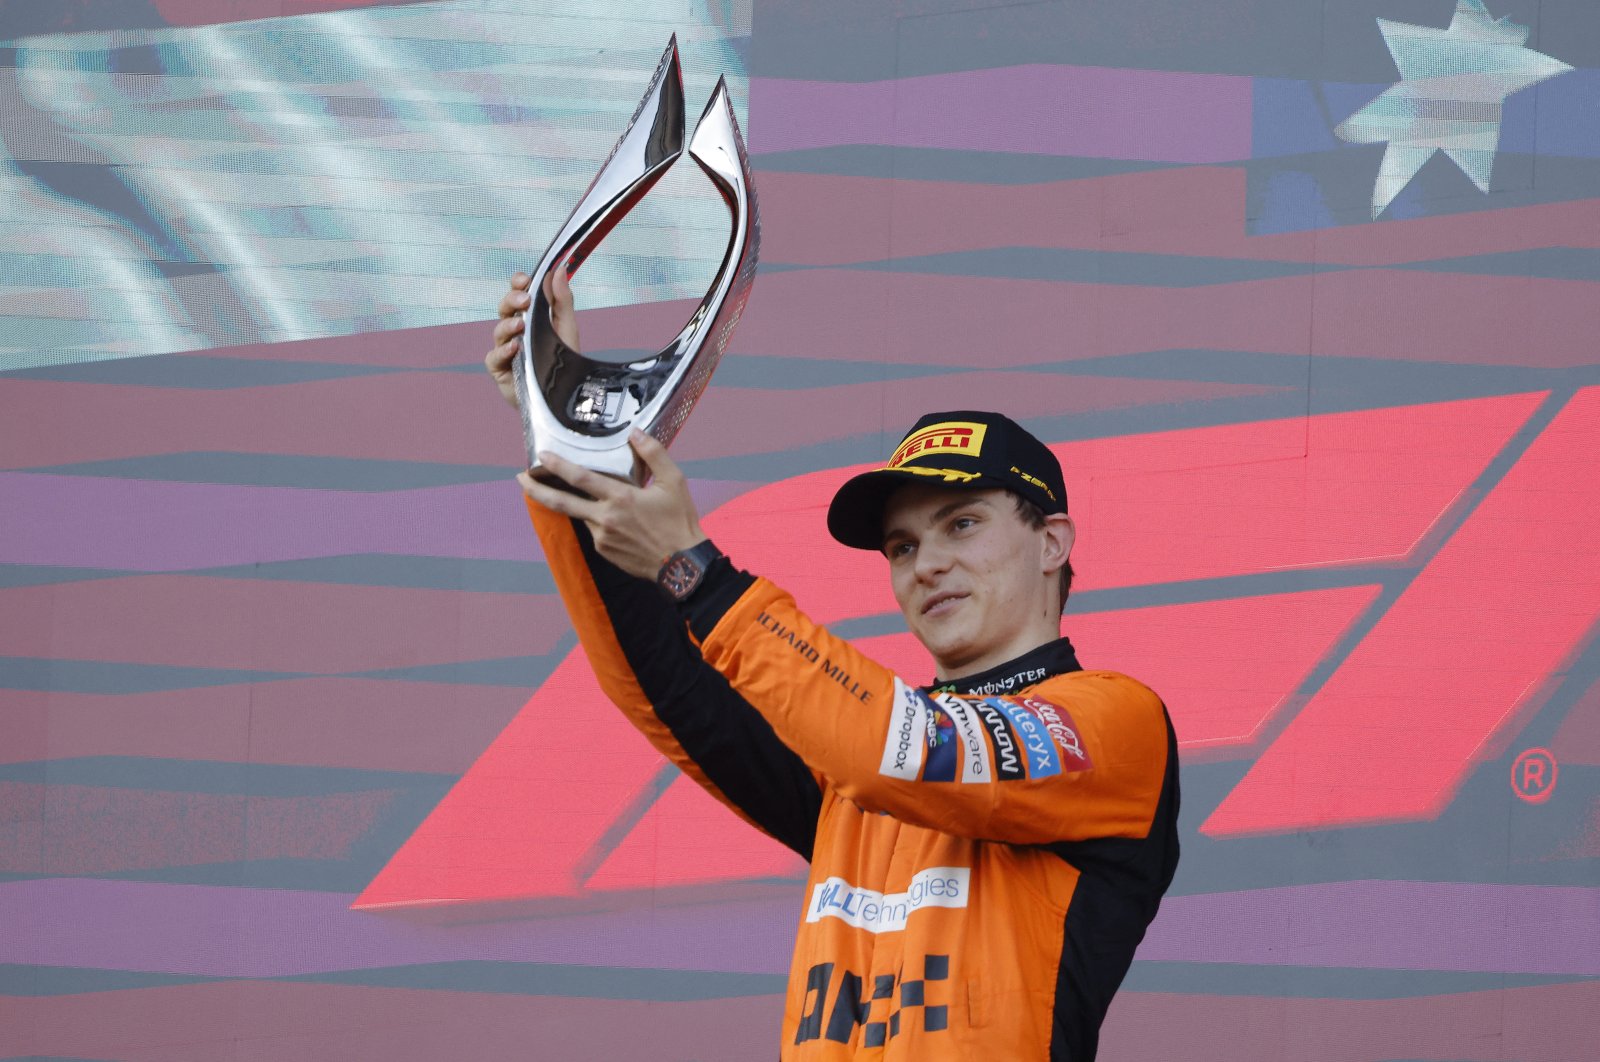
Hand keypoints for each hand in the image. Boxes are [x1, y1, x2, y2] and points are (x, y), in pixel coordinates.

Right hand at [484, 267, 581, 409]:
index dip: (517, 284)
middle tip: (524, 300)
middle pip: (504, 309)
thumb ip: (562, 299)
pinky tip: (514, 348)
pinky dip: (503, 351)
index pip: (517, 293)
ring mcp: (506, 348)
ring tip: (520, 325)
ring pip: (498, 330)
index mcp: (529, 316)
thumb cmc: (562, 359)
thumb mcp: (566, 326)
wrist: (563, 393)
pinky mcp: (500, 369)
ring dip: (508, 325)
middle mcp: (515, 330)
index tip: (524, 280)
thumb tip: (559, 269)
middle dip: (511, 301)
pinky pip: (494, 356)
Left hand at [518, 429, 705, 580]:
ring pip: (581, 515)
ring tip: (574, 494)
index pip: (580, 478)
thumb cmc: (680, 522)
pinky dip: (597, 520)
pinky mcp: (604, 551)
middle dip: (536, 489)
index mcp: (621, 498)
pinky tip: (615, 519)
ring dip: (574, 504)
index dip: (558, 465)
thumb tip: (635, 432)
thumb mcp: (674, 481)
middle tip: (519, 478)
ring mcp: (602, 538)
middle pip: (561, 502)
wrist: (683, 565)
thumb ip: (653, 453)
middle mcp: (605, 518)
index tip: (541, 456)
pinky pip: (594, 530)